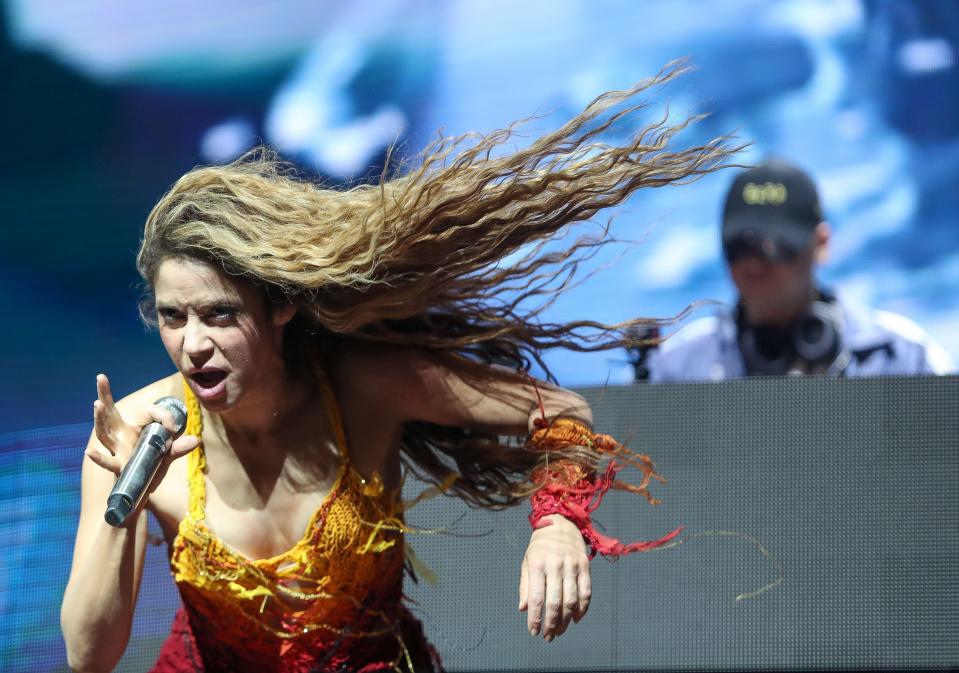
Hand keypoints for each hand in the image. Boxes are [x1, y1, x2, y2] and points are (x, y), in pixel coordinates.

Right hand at [87, 374, 197, 492]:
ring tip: (97, 403)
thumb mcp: (165, 458)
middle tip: (100, 377)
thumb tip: (195, 439)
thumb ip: (177, 448)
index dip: (161, 416)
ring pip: (105, 433)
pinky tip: (88, 452)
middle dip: (105, 395)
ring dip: (100, 419)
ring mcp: (118, 452)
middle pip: (110, 414)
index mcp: (132, 432)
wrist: (139, 498)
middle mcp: (122, 439)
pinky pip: (107, 462)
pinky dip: (98, 458)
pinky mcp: (119, 469)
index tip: (175, 427)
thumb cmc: (149, 473)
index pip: (145, 414)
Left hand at [518, 514, 590, 640]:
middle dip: (550, 624)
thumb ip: (525, 586)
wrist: (560, 522)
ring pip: (571, 601)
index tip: (533, 632)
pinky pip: (586, 592)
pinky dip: (583, 609)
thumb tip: (524, 609)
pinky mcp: (585, 566)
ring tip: (559, 631)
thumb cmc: (540, 546)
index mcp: (537, 564)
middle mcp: (555, 565)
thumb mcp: (527, 561)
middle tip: (547, 637)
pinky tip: (576, 619)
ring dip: (566, 621)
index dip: (535, 618)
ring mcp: (572, 565)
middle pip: (554, 603)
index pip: (536, 598)